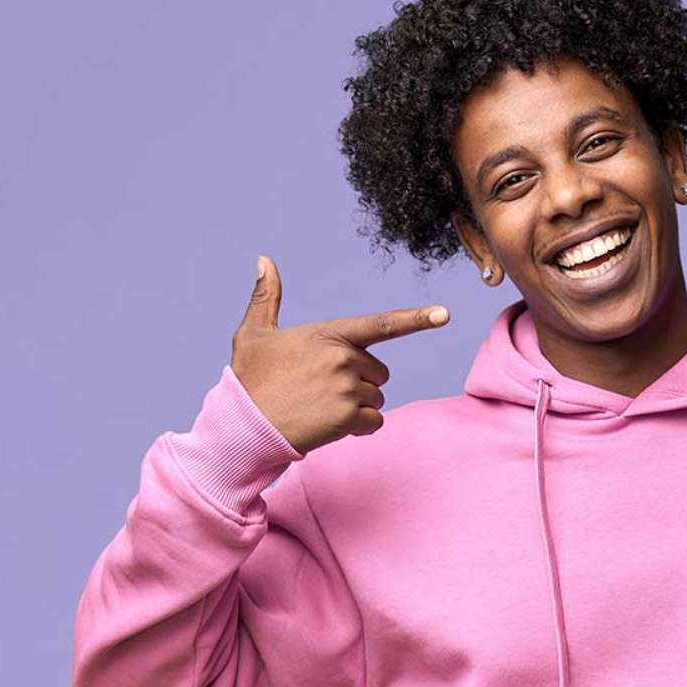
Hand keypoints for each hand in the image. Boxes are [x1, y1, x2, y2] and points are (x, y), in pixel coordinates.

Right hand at [231, 255, 450, 452]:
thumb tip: (264, 259)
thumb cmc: (249, 380)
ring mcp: (347, 388)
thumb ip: (267, 296)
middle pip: (378, 370)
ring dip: (356, 405)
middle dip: (358, 381)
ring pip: (376, 396)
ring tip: (319, 407)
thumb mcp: (254, 334)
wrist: (242, 426)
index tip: (444, 314)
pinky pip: (373, 421)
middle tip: (320, 389)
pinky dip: (358, 427)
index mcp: (328, 334)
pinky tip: (328, 425)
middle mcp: (343, 358)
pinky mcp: (348, 417)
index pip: (381, 324)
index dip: (416, 319)